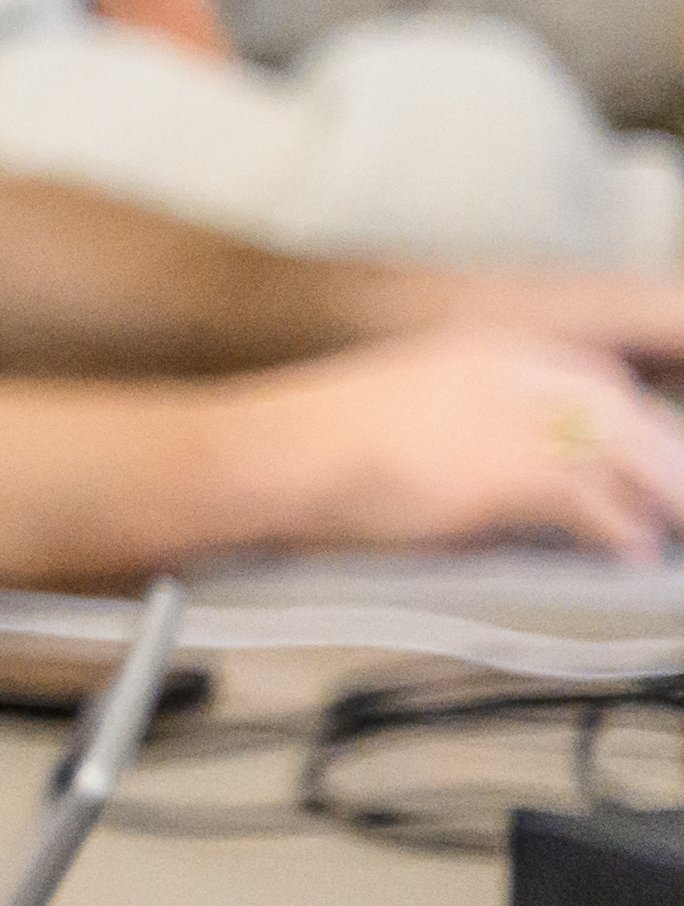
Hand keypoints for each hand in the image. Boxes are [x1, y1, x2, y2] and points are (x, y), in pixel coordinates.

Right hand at [224, 328, 683, 558]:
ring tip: (672, 529)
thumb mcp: (398, 412)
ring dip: (658, 494)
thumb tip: (510, 482)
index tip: (656, 457)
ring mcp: (502, 417)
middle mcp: (502, 373)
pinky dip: (617, 528)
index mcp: (479, 352)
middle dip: (663, 456)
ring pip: (618, 451)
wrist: (263, 455)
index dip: (635, 421)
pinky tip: (630, 553)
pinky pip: (587, 498)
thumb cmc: (306, 450)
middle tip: (676, 498)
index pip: (593, 379)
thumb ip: (462, 429)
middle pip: (619, 410)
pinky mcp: (497, 469)